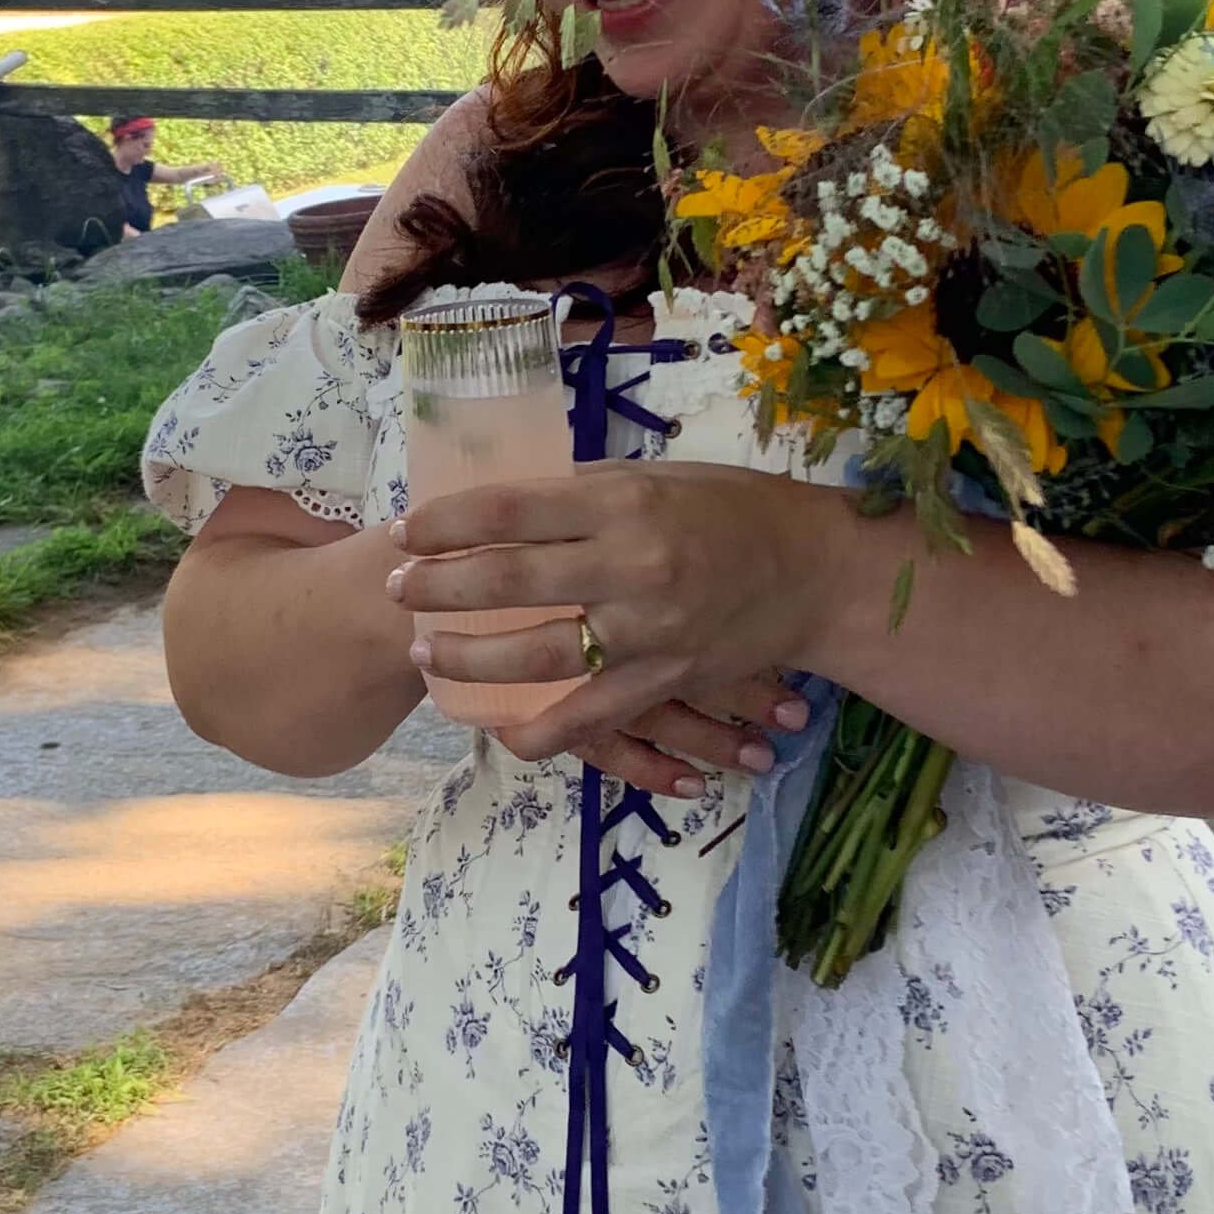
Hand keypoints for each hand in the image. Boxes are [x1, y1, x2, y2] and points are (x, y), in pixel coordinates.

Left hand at [387, 461, 838, 780]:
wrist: (816, 573)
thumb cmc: (733, 512)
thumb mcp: (657, 479)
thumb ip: (581, 494)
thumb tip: (501, 504)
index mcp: (623, 504)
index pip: (509, 511)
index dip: (445, 523)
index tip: (404, 530)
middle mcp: (631, 567)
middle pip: (507, 581)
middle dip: (437, 588)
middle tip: (396, 590)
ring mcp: (646, 633)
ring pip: (535, 656)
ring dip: (468, 659)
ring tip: (427, 653)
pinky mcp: (663, 682)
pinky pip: (587, 719)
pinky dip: (538, 734)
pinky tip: (501, 730)